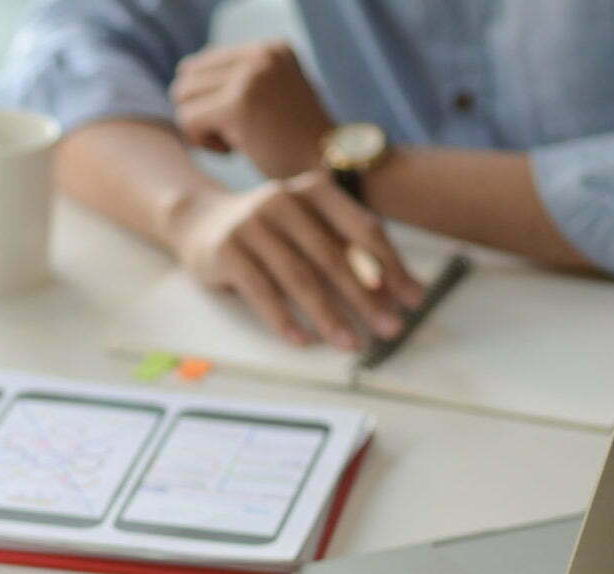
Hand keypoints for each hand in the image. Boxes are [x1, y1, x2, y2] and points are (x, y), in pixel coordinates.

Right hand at [172, 171, 424, 348]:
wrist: (200, 221)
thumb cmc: (270, 231)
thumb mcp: (309, 226)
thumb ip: (347, 248)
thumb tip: (396, 291)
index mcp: (316, 190)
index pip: (363, 230)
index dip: (391, 266)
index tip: (412, 299)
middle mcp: (284, 200)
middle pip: (333, 257)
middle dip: (366, 297)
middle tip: (390, 328)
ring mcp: (252, 224)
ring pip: (299, 277)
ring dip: (328, 315)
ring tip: (350, 343)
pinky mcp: (226, 250)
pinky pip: (261, 291)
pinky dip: (283, 319)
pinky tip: (303, 341)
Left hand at [173, 40, 334, 179]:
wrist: (329, 172)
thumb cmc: (295, 146)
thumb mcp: (271, 99)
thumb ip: (237, 81)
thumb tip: (183, 74)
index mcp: (270, 48)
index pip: (202, 63)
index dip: (207, 101)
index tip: (238, 122)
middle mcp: (261, 54)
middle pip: (187, 78)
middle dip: (201, 112)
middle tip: (234, 135)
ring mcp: (251, 76)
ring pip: (182, 96)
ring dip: (201, 127)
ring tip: (236, 141)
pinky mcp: (238, 104)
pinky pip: (188, 119)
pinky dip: (203, 142)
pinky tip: (234, 150)